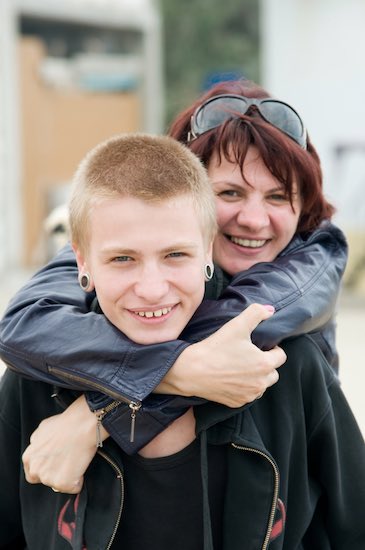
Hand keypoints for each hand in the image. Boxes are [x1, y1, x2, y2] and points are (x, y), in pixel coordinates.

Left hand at [22, 395, 108, 493]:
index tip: (56, 463)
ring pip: (59, 485)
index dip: (47, 468)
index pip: (33, 473)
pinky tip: (82, 464)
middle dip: (57, 474)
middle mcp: (35, 470)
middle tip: (68, 460)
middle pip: (46, 480)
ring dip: (69, 476)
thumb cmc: (66, 423)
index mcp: (28, 458)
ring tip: (76, 459)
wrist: (82, 424)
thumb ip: (37, 442)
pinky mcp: (63, 483)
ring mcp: (48, 478)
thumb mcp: (43, 429)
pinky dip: (80, 480)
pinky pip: (74, 488)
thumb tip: (40, 447)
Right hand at [157, 304, 285, 406]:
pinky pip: (248, 395)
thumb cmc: (216, 348)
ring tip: (241, 367)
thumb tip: (270, 310)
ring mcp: (249, 395)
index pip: (281, 356)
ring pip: (261, 385)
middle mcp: (260, 383)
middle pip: (273, 373)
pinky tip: (232, 378)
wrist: (192, 370)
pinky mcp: (237, 402)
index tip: (260, 345)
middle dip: (266, 364)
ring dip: (257, 378)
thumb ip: (256, 313)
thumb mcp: (237, 325)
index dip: (272, 348)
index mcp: (264, 364)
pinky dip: (244, 388)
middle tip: (250, 355)